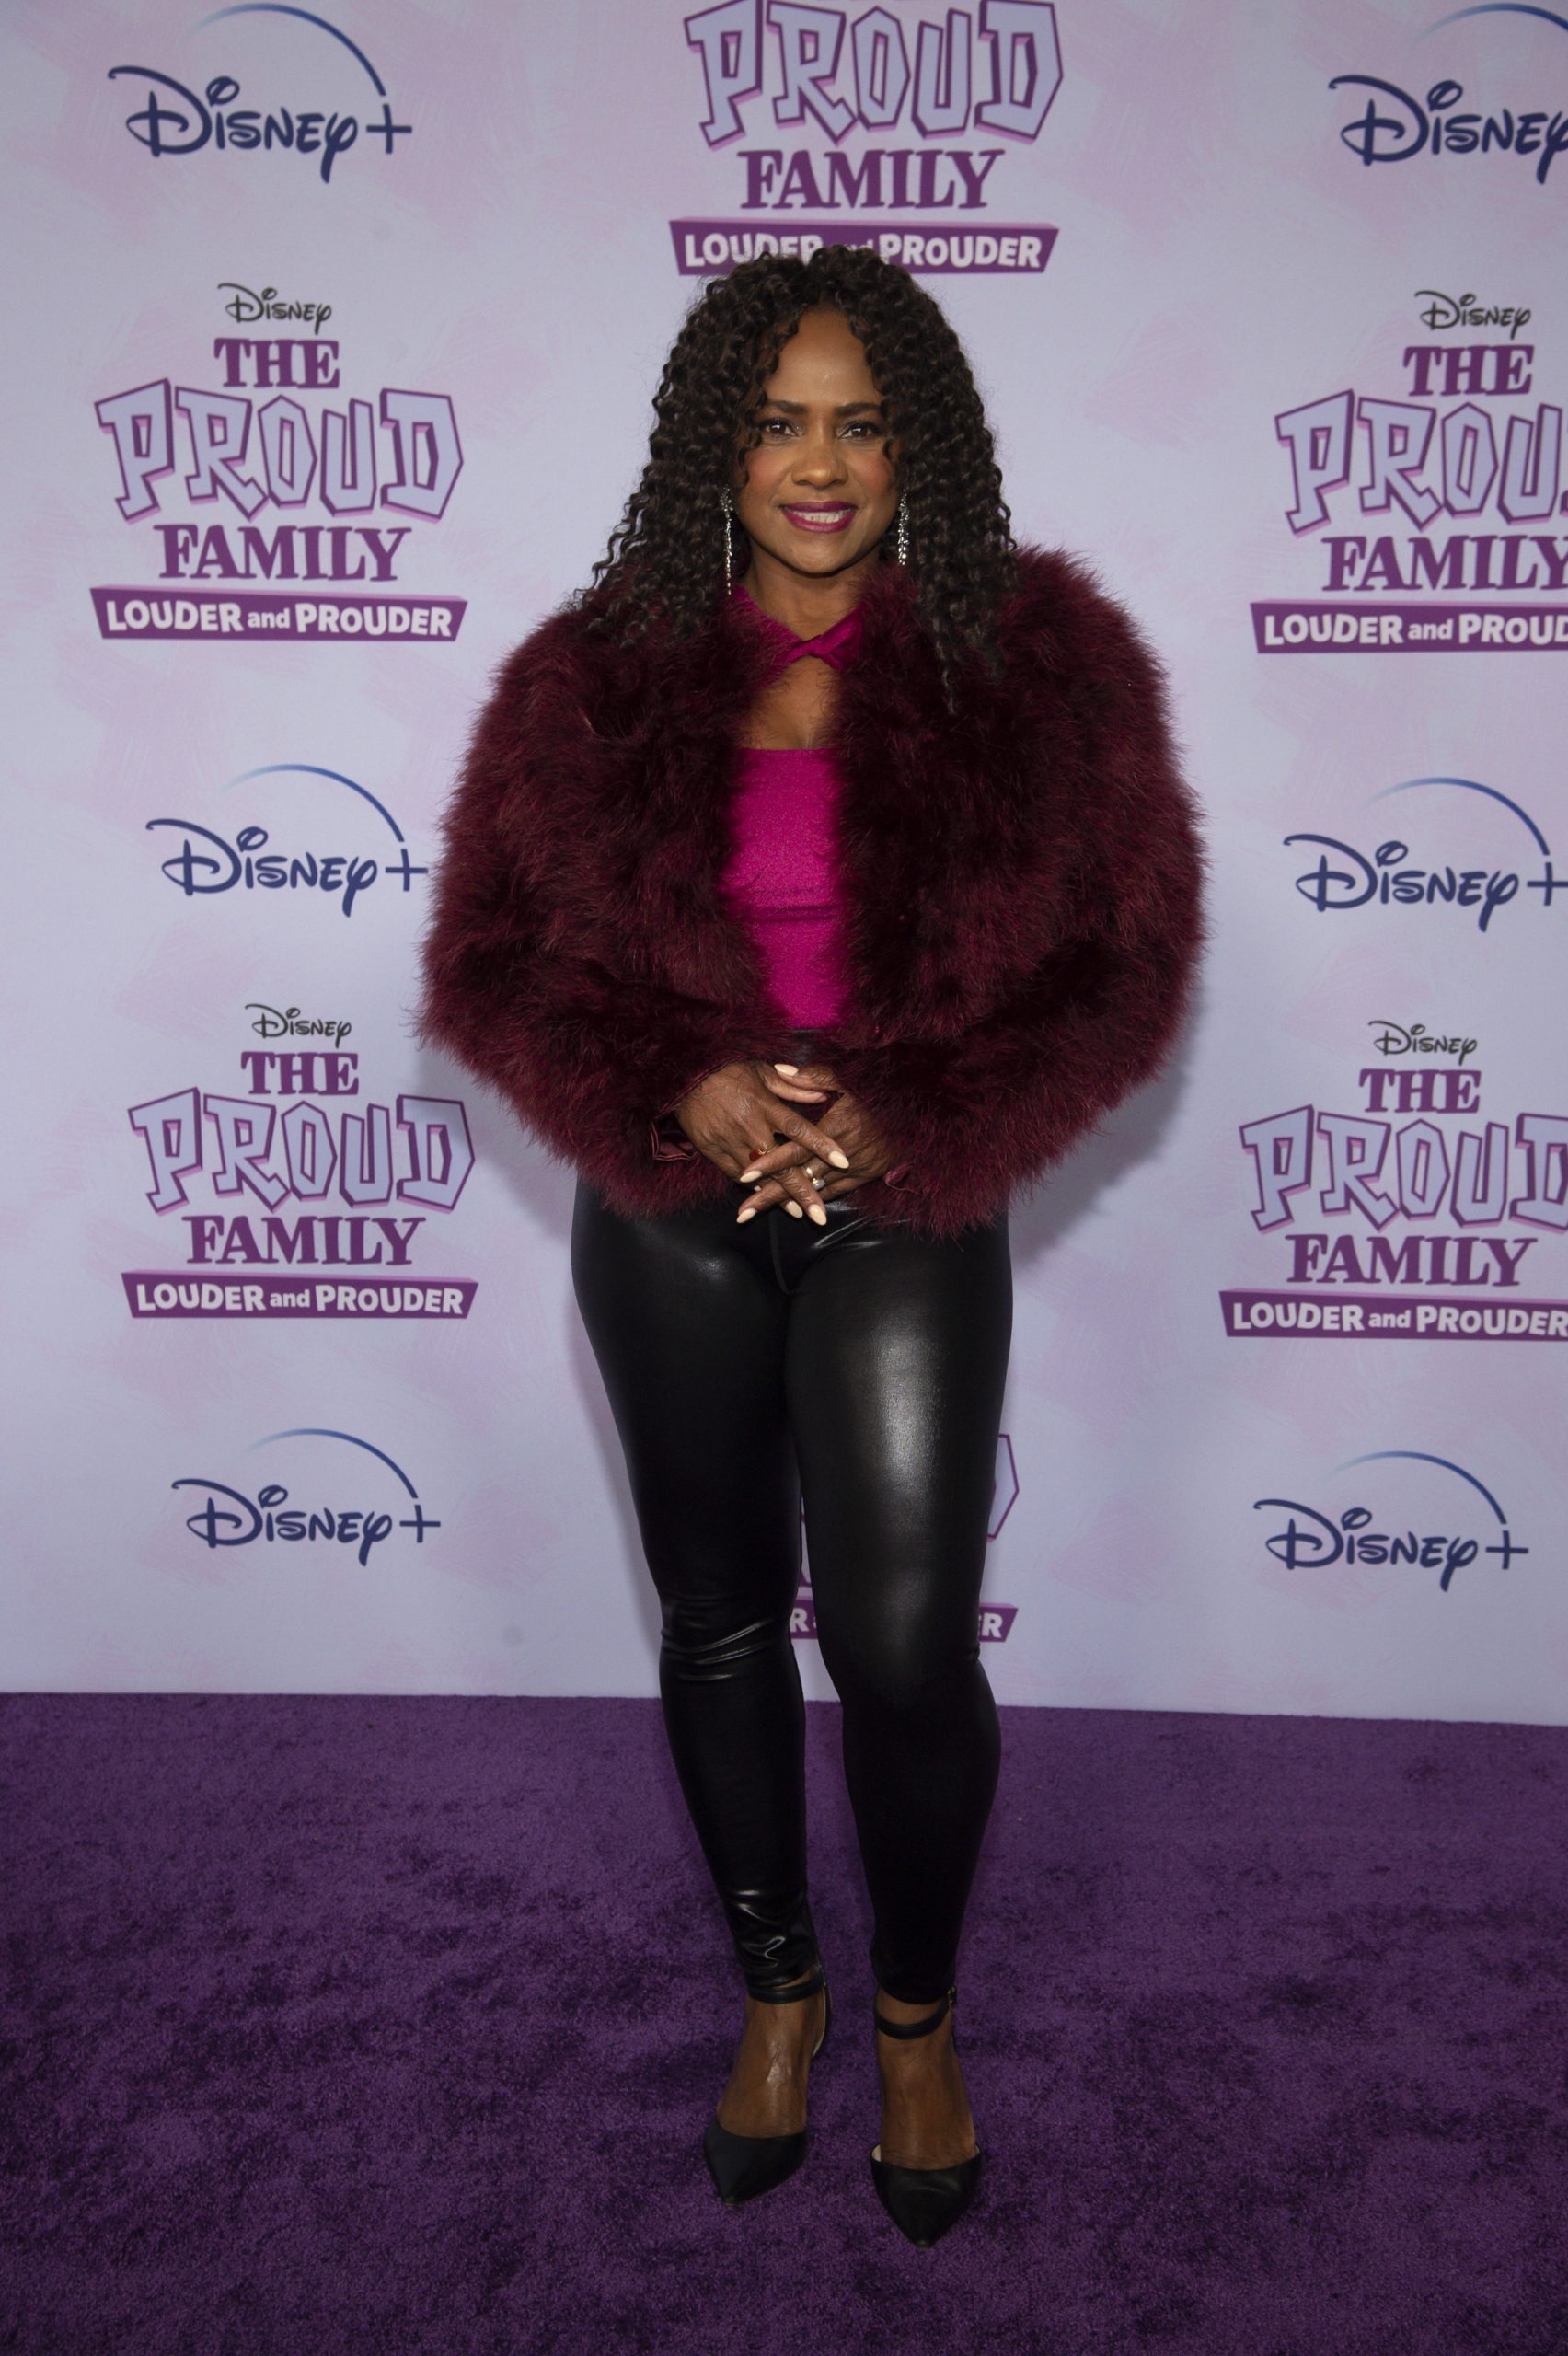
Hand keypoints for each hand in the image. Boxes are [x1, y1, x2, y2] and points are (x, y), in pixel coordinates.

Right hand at [672, 1061, 852, 1223]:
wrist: (684, 1077)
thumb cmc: (727, 1071)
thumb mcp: (762, 1070)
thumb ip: (794, 1086)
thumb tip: (822, 1096)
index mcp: (765, 1106)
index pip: (799, 1129)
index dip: (822, 1145)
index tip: (842, 1160)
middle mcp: (750, 1127)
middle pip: (782, 1165)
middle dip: (803, 1192)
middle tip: (820, 1215)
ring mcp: (730, 1142)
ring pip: (760, 1177)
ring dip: (780, 1196)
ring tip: (799, 1214)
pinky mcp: (713, 1151)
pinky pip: (737, 1174)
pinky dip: (753, 1188)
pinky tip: (767, 1199)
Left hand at [732, 1063, 898, 1217]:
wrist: (914, 1113)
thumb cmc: (874, 1092)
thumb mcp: (845, 1079)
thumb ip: (812, 1075)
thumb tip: (780, 1069)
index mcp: (836, 1126)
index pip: (796, 1150)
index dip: (770, 1162)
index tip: (745, 1174)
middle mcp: (844, 1152)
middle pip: (800, 1178)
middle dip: (770, 1195)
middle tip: (742, 1213)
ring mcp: (857, 1167)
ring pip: (815, 1190)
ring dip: (786, 1202)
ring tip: (756, 1213)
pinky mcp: (866, 1176)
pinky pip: (833, 1191)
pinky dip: (812, 1197)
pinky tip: (792, 1207)